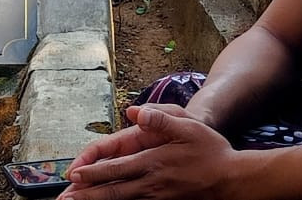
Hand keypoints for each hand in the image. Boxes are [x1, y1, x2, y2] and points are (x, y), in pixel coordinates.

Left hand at [59, 106, 235, 199]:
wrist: (234, 179)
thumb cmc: (211, 151)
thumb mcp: (188, 127)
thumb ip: (160, 120)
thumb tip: (135, 111)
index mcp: (153, 162)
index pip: (116, 169)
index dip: (93, 173)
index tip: (73, 176)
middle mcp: (152, 183)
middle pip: (114, 192)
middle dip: (88, 196)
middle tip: (67, 199)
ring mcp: (159, 197)